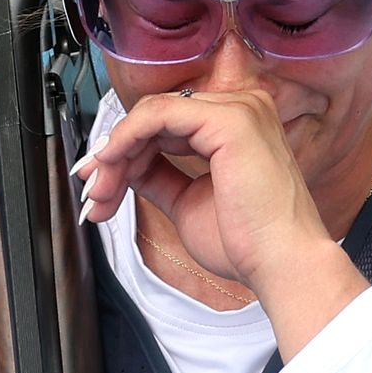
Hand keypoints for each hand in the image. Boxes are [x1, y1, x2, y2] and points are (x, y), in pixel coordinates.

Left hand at [72, 89, 368, 355]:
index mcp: (238, 125)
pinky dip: (126, 139)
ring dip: (116, 153)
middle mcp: (242, 108)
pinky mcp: (228, 120)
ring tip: (100, 191)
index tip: (99, 183)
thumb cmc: (247, 242)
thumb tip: (127, 167)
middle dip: (115, 155)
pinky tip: (110, 164)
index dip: (127, 150)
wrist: (280, 264)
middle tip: (92, 190)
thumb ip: (160, 177)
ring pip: (151, 115)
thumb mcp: (188, 202)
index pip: (167, 123)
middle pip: (155, 117)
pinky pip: (157, 116)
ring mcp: (238, 109)